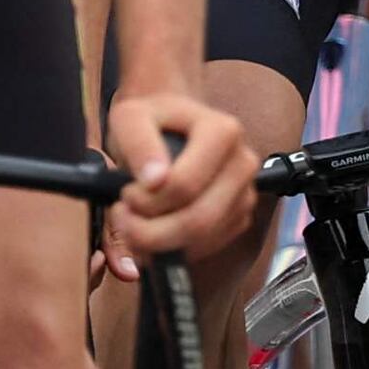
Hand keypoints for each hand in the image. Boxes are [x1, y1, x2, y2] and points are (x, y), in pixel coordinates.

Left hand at [99, 77, 258, 270]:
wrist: (172, 126)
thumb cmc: (152, 120)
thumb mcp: (131, 118)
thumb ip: (139, 144)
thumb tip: (154, 181)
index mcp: (223, 132)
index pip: (184, 185)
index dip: (147, 200)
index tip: (125, 193)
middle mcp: (243, 163)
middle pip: (198, 219)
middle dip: (151, 231)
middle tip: (123, 219)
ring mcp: (245, 193)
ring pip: (203, 239)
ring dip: (159, 244)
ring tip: (132, 226)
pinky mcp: (239, 218)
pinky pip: (208, 247)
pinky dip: (174, 250)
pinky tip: (152, 232)